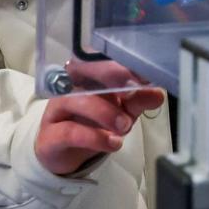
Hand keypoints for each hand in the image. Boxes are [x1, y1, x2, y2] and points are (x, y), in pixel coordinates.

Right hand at [34, 60, 165, 176]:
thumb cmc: (92, 122)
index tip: (144, 74)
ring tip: (125, 127)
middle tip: (132, 95)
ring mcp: (56, 107)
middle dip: (112, 78)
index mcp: (86, 71)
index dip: (121, 62)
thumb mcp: (121, 110)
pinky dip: (94, 137)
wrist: (63, 152)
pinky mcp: (50, 134)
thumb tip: (158, 93)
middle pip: (84, 68)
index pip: (100, 56)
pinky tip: (112, 143)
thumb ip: (137, 100)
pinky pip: (70, 131)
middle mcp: (68, 83)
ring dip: (106, 113)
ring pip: (78, 99)